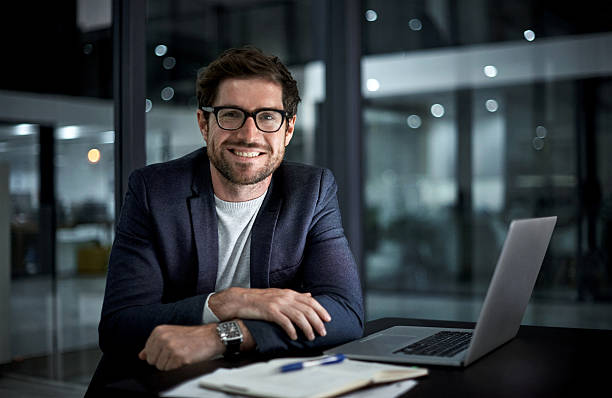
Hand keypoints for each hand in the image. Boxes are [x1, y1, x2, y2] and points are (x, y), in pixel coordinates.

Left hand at [138, 324, 224, 370]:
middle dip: (164, 360)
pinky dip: (178, 366)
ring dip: (171, 364)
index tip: (171, 348)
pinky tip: (186, 357)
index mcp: (159, 331)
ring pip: (160, 367)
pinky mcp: (179, 357)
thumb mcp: (171, 335)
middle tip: (177, 351)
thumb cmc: (193, 336)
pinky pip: (170, 369)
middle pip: (152, 361)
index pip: (148, 352)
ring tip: (182, 353)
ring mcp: (171, 347)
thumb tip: (142, 355)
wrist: (211, 336)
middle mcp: (163, 338)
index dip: (159, 354)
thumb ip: (154, 345)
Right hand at [209, 288, 330, 340]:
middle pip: (307, 309)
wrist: (240, 300)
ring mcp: (277, 303)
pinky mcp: (269, 311)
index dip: (321, 310)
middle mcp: (285, 297)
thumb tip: (309, 295)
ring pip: (298, 316)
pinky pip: (284, 321)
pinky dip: (291, 330)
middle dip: (317, 322)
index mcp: (289, 293)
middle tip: (322, 332)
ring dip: (307, 328)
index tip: (328, 319)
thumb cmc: (260, 299)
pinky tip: (294, 336)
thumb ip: (295, 296)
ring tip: (311, 337)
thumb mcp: (280, 294)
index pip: (310, 300)